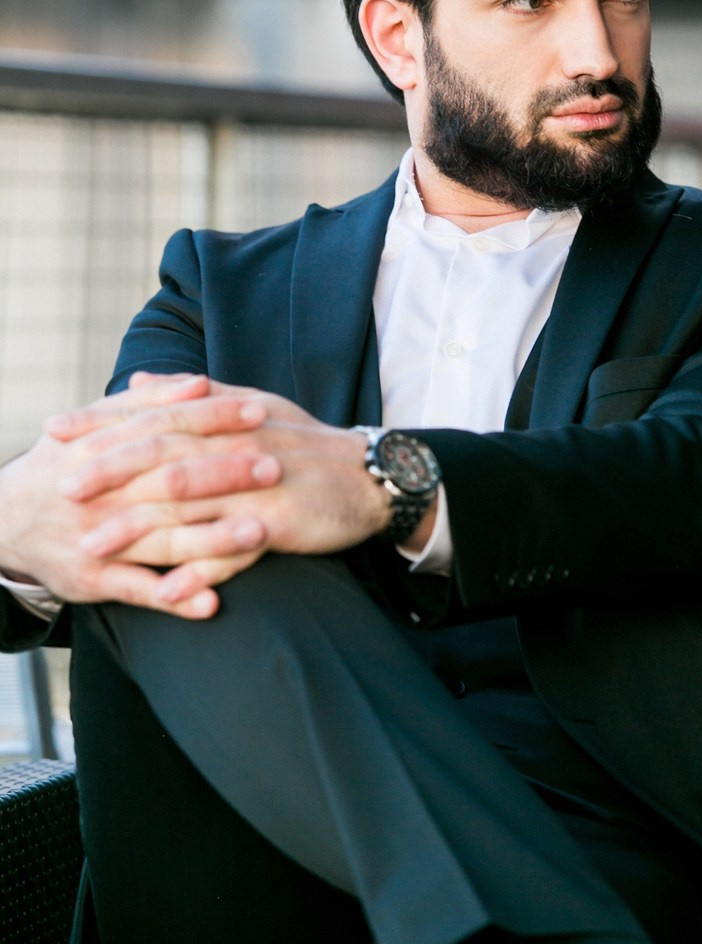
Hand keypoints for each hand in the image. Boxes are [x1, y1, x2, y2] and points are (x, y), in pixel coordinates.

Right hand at [0, 374, 277, 617]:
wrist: (3, 519)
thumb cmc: (66, 462)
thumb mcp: (95, 423)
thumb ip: (149, 402)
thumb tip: (200, 382)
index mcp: (103, 447)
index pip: (168, 427)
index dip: (214, 418)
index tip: (261, 412)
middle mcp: (103, 492)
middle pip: (172, 482)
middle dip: (226, 475)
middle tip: (276, 468)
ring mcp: (99, 538)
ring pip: (161, 539)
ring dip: (212, 539)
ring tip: (261, 533)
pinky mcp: (93, 579)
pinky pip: (138, 592)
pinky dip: (175, 597)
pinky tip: (211, 603)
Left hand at [56, 378, 392, 604]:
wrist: (373, 475)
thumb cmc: (309, 444)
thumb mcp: (255, 406)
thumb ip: (195, 396)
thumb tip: (138, 380)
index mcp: (228, 416)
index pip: (156, 415)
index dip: (105, 424)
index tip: (58, 432)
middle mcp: (239, 445)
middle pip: (165, 457)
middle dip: (110, 474)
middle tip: (65, 491)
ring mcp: (261, 485)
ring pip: (191, 507)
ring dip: (139, 530)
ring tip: (95, 548)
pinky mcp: (283, 522)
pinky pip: (235, 550)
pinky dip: (204, 571)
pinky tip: (170, 591)